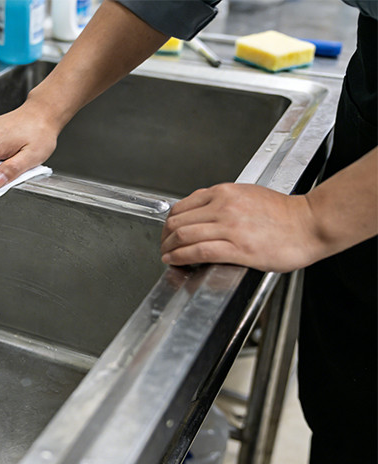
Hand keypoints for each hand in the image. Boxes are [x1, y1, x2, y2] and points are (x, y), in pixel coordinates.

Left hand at [160, 183, 321, 272]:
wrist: (310, 224)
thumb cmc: (284, 214)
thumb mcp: (247, 195)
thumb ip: (223, 202)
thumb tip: (201, 214)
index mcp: (224, 192)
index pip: (182, 206)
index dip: (169, 222)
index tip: (167, 232)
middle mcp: (223, 206)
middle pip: (178, 221)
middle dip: (165, 237)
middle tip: (163, 247)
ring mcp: (229, 227)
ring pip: (183, 235)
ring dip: (168, 248)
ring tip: (166, 256)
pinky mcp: (237, 248)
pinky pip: (198, 251)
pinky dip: (180, 257)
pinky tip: (175, 261)